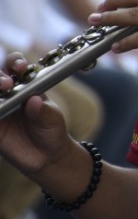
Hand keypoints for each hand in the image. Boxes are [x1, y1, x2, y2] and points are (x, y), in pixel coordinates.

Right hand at [0, 53, 77, 175]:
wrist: (46, 155)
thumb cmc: (51, 130)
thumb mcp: (52, 119)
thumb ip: (42, 111)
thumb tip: (33, 101)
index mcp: (25, 84)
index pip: (15, 66)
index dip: (16, 63)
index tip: (22, 68)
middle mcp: (7, 93)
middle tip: (6, 85)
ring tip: (0, 92)